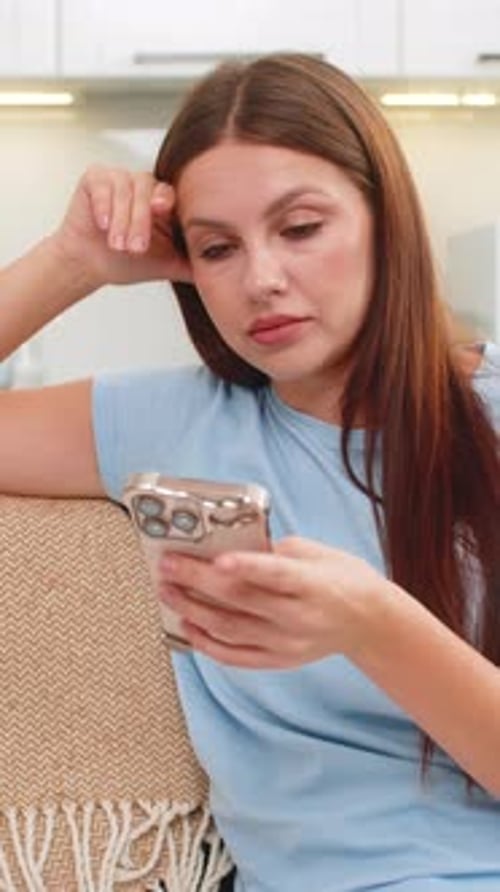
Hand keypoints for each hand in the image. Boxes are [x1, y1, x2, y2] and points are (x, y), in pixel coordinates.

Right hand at [50, 165, 191, 289]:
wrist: (91, 264)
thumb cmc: (127, 261)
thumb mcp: (166, 264)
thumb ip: (192, 264)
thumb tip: (227, 274)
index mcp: (163, 200)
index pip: (170, 194)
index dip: (166, 203)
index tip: (162, 213)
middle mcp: (143, 185)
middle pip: (147, 190)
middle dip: (140, 221)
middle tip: (135, 248)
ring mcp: (119, 178)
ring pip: (124, 189)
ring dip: (121, 218)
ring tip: (117, 243)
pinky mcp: (95, 178)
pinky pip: (102, 184)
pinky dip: (103, 204)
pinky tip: (102, 223)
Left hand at [159, 536, 389, 668]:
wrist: (369, 622)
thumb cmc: (342, 579)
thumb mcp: (317, 552)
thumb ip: (275, 551)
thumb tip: (229, 549)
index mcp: (313, 584)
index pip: (275, 575)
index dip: (245, 567)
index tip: (216, 559)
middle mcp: (299, 617)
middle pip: (241, 601)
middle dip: (198, 581)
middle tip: (168, 565)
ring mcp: (287, 644)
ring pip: (230, 630)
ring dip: (193, 610)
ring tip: (168, 591)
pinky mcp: (279, 660)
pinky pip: (235, 656)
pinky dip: (207, 643)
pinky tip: (187, 626)